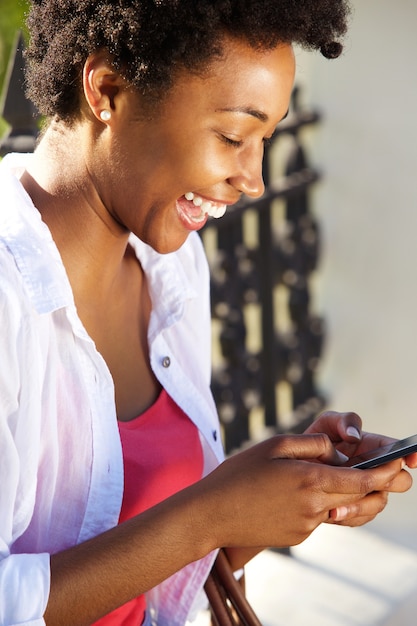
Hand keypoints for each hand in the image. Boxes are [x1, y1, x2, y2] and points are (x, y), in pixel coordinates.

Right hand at [200, 433, 405, 549]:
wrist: (212, 514)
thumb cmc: (239, 474)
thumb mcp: (274, 445)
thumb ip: (312, 445)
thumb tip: (336, 452)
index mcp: (310, 480)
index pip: (362, 480)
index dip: (384, 472)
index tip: (398, 462)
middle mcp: (315, 507)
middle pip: (358, 496)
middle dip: (373, 483)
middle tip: (377, 467)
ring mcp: (307, 526)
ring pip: (338, 506)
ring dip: (340, 491)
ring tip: (316, 474)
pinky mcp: (298, 537)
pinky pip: (319, 516)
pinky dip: (318, 502)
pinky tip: (291, 493)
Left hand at [304, 411, 414, 523]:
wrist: (294, 466)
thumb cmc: (315, 440)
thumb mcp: (326, 424)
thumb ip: (343, 421)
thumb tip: (354, 436)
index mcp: (375, 448)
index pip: (401, 452)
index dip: (411, 455)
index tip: (410, 460)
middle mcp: (376, 471)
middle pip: (400, 481)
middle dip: (388, 483)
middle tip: (368, 482)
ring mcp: (367, 490)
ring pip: (378, 503)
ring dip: (361, 505)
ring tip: (337, 506)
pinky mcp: (354, 507)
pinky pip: (361, 516)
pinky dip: (348, 516)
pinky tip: (331, 513)